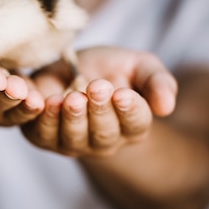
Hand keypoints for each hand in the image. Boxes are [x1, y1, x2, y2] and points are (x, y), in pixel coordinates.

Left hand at [21, 46, 177, 156]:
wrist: (71, 68)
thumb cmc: (111, 68)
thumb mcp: (140, 66)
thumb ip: (158, 82)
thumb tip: (166, 108)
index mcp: (132, 126)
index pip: (135, 124)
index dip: (130, 110)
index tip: (122, 93)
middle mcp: (103, 141)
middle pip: (103, 134)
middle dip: (100, 110)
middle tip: (97, 87)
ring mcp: (72, 142)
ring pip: (73, 138)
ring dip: (72, 118)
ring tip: (72, 98)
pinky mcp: (44, 136)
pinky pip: (42, 134)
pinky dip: (42, 119)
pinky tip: (43, 101)